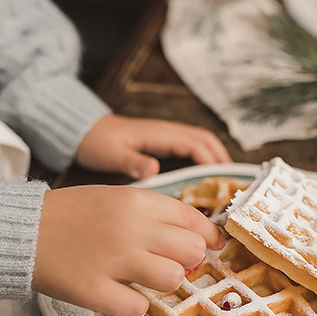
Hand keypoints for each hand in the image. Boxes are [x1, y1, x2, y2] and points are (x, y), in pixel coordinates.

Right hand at [32, 184, 225, 315]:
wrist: (21, 230)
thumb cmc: (71, 214)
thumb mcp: (115, 197)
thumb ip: (154, 213)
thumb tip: (199, 236)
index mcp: (137, 201)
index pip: (193, 219)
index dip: (208, 236)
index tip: (212, 245)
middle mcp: (130, 229)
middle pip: (192, 251)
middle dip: (186, 260)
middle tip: (167, 262)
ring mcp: (113, 261)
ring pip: (172, 279)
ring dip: (161, 282)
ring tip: (140, 277)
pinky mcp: (95, 291)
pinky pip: (138, 307)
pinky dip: (132, 304)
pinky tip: (118, 292)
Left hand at [76, 115, 230, 178]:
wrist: (83, 131)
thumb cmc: (97, 142)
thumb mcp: (112, 154)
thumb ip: (132, 162)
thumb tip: (153, 169)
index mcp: (160, 134)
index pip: (196, 144)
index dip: (213, 161)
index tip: (223, 181)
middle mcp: (167, 132)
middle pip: (205, 140)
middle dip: (222, 160)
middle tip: (233, 184)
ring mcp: (166, 136)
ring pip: (200, 142)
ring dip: (215, 158)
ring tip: (225, 183)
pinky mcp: (162, 143)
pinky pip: (190, 148)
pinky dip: (203, 160)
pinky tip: (204, 178)